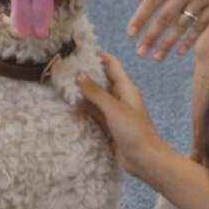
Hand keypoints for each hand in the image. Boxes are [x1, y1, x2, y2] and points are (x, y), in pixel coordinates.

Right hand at [79, 51, 177, 180]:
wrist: (145, 159)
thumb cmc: (134, 130)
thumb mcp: (114, 108)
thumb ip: (96, 92)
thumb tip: (79, 74)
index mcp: (126, 88)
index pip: (112, 65)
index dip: (99, 55)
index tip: (82, 49)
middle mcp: (121, 98)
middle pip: (103, 80)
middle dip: (87, 73)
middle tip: (67, 67)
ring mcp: (115, 112)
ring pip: (97, 97)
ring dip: (84, 91)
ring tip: (64, 83)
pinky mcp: (110, 126)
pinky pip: (95, 113)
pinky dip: (85, 108)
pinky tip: (71, 105)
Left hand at [128, 0, 208, 60]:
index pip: (152, 1)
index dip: (140, 18)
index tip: (130, 33)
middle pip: (165, 18)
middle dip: (151, 37)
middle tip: (140, 52)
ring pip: (182, 26)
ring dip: (168, 43)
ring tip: (156, 57)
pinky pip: (201, 25)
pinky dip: (190, 39)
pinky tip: (180, 51)